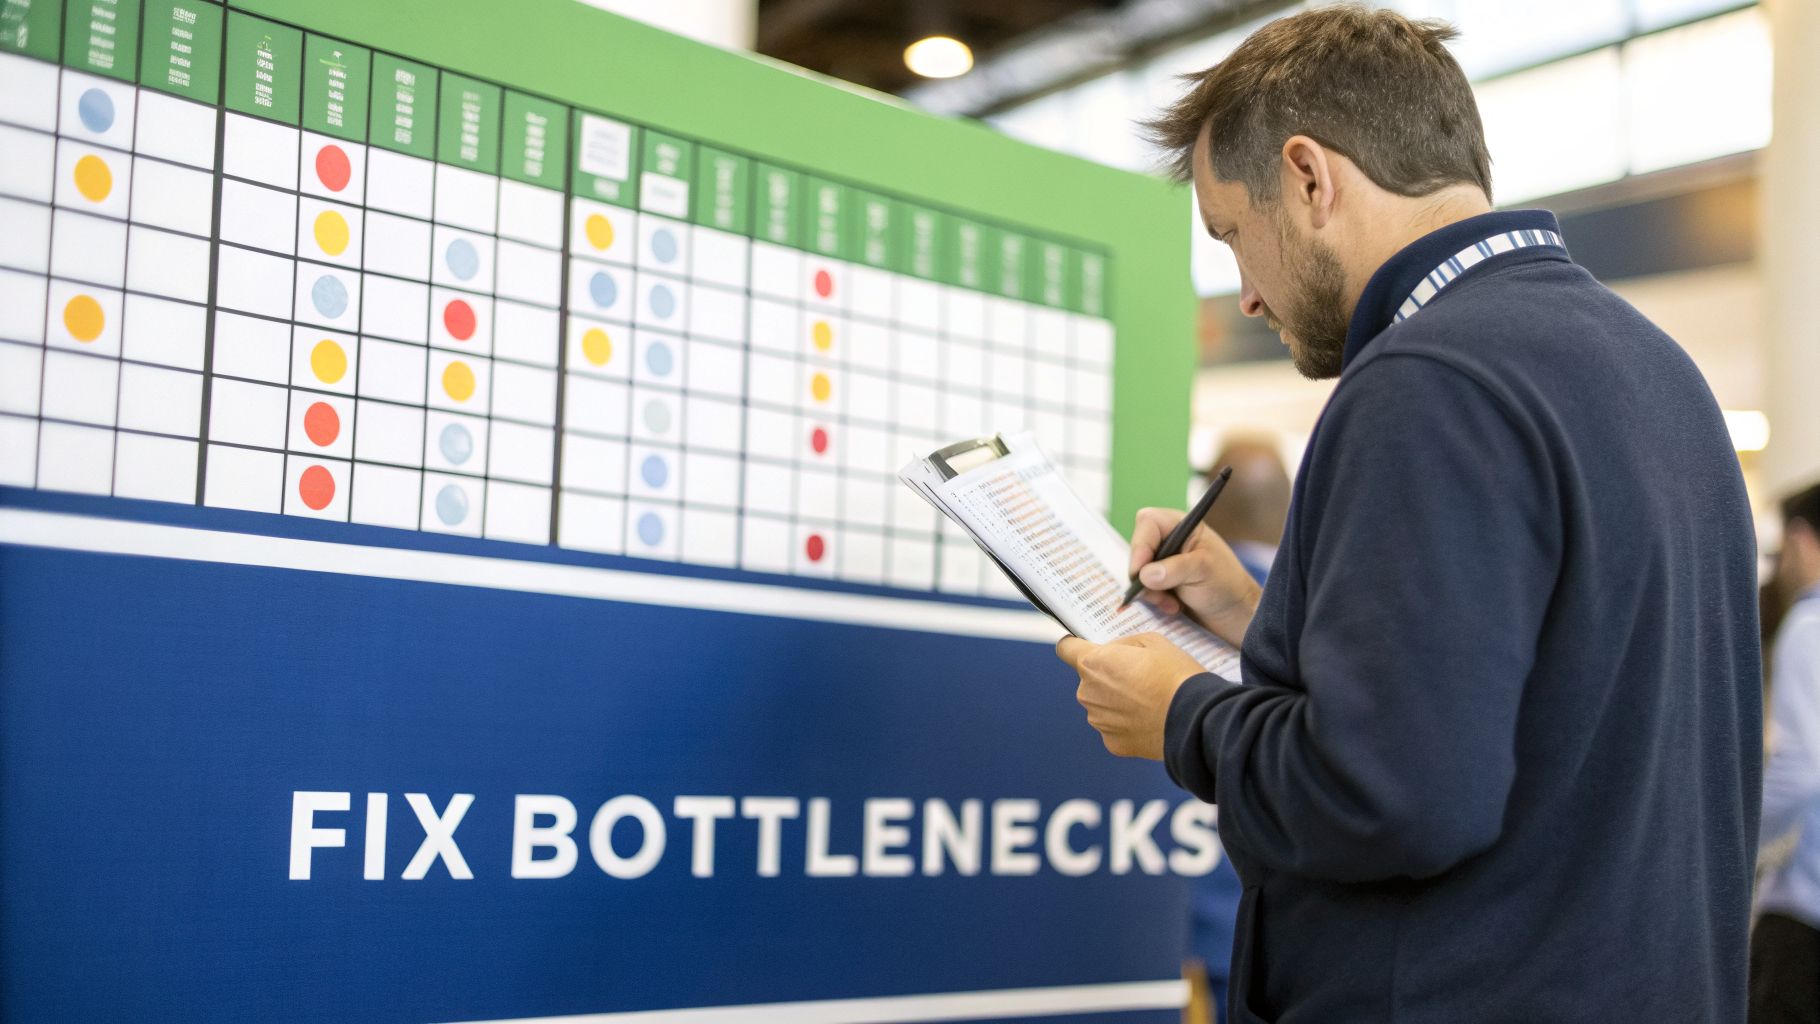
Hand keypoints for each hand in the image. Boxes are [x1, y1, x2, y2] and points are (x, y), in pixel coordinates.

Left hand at [1055, 632, 1207, 759]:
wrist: (1194, 719)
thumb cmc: (1175, 675)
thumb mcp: (1153, 641)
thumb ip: (1124, 644)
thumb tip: (1115, 652)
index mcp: (1093, 663)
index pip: (1065, 648)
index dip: (1075, 645)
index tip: (1085, 647)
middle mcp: (1087, 693)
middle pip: (1089, 679)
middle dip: (1108, 676)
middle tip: (1140, 676)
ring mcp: (1098, 721)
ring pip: (1102, 704)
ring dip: (1118, 701)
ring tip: (1150, 700)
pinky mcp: (1112, 744)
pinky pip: (1114, 727)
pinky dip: (1128, 724)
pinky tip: (1150, 719)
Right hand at [1129, 507, 1262, 646]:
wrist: (1234, 613)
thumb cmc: (1226, 583)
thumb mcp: (1203, 570)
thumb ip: (1174, 569)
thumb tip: (1144, 575)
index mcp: (1180, 525)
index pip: (1148, 523)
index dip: (1140, 545)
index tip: (1140, 572)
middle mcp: (1168, 539)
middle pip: (1138, 548)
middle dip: (1145, 575)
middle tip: (1158, 594)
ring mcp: (1162, 561)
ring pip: (1138, 572)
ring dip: (1151, 592)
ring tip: (1171, 604)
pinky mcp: (1159, 581)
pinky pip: (1143, 588)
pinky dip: (1154, 600)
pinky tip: (1172, 607)